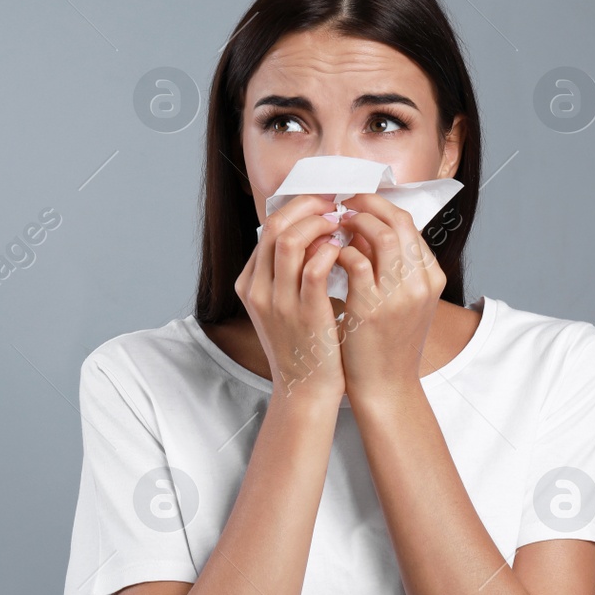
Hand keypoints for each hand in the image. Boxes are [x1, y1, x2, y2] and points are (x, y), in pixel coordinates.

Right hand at [233, 194, 346, 402]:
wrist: (306, 390)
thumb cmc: (303, 345)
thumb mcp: (281, 306)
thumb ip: (286, 273)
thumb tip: (310, 234)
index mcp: (249, 283)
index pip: (268, 228)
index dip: (299, 208)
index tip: (325, 204)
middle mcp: (257, 289)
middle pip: (275, 226)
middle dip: (309, 206)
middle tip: (336, 204)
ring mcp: (278, 302)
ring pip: (290, 240)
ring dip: (320, 224)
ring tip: (342, 225)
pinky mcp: (304, 314)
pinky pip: (314, 268)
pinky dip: (331, 252)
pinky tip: (345, 251)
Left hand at [333, 192, 446, 400]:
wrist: (386, 387)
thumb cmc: (386, 343)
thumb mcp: (401, 301)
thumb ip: (391, 267)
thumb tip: (364, 230)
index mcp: (431, 277)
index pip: (409, 225)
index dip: (381, 208)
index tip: (357, 204)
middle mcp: (421, 282)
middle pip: (399, 221)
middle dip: (367, 204)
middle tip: (342, 203)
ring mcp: (400, 294)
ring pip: (381, 234)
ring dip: (354, 222)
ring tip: (334, 224)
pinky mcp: (372, 307)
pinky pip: (355, 261)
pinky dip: (340, 251)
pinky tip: (328, 254)